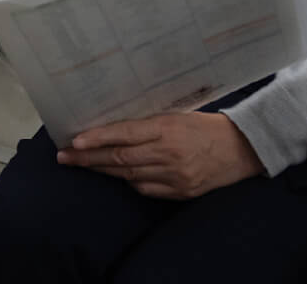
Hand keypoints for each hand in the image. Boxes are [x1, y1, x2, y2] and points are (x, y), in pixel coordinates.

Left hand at [56, 112, 264, 199]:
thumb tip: (111, 128)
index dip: (96, 138)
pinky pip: (146, 189)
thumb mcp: (175, 114)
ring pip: (128, 175)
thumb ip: (146, 123)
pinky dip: (129, 182)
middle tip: (64, 157)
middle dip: (88, 158)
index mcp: (166, 128)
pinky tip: (118, 175)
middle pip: (119, 159)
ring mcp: (175, 176)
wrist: (242, 148)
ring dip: (102, 170)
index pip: (123, 134)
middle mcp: (168, 153)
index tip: (73, 141)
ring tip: (81, 164)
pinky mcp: (181, 192)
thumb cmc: (205, 125)